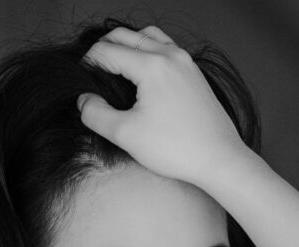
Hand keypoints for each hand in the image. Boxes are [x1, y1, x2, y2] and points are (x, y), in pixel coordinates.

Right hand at [78, 25, 246, 189]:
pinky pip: (165, 47)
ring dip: (127, 44)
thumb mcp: (126, 135)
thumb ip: (97, 115)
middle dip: (104, 48)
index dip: (88, 63)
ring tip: (115, 65)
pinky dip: (147, 49)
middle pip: (126, 35)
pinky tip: (142, 72)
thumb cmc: (176, 148)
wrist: (218, 158)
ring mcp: (184, 61)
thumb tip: (84, 101)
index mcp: (151, 65)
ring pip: (147, 36)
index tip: (80, 79)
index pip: (108, 51)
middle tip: (92, 69)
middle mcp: (169, 55)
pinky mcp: (193, 72)